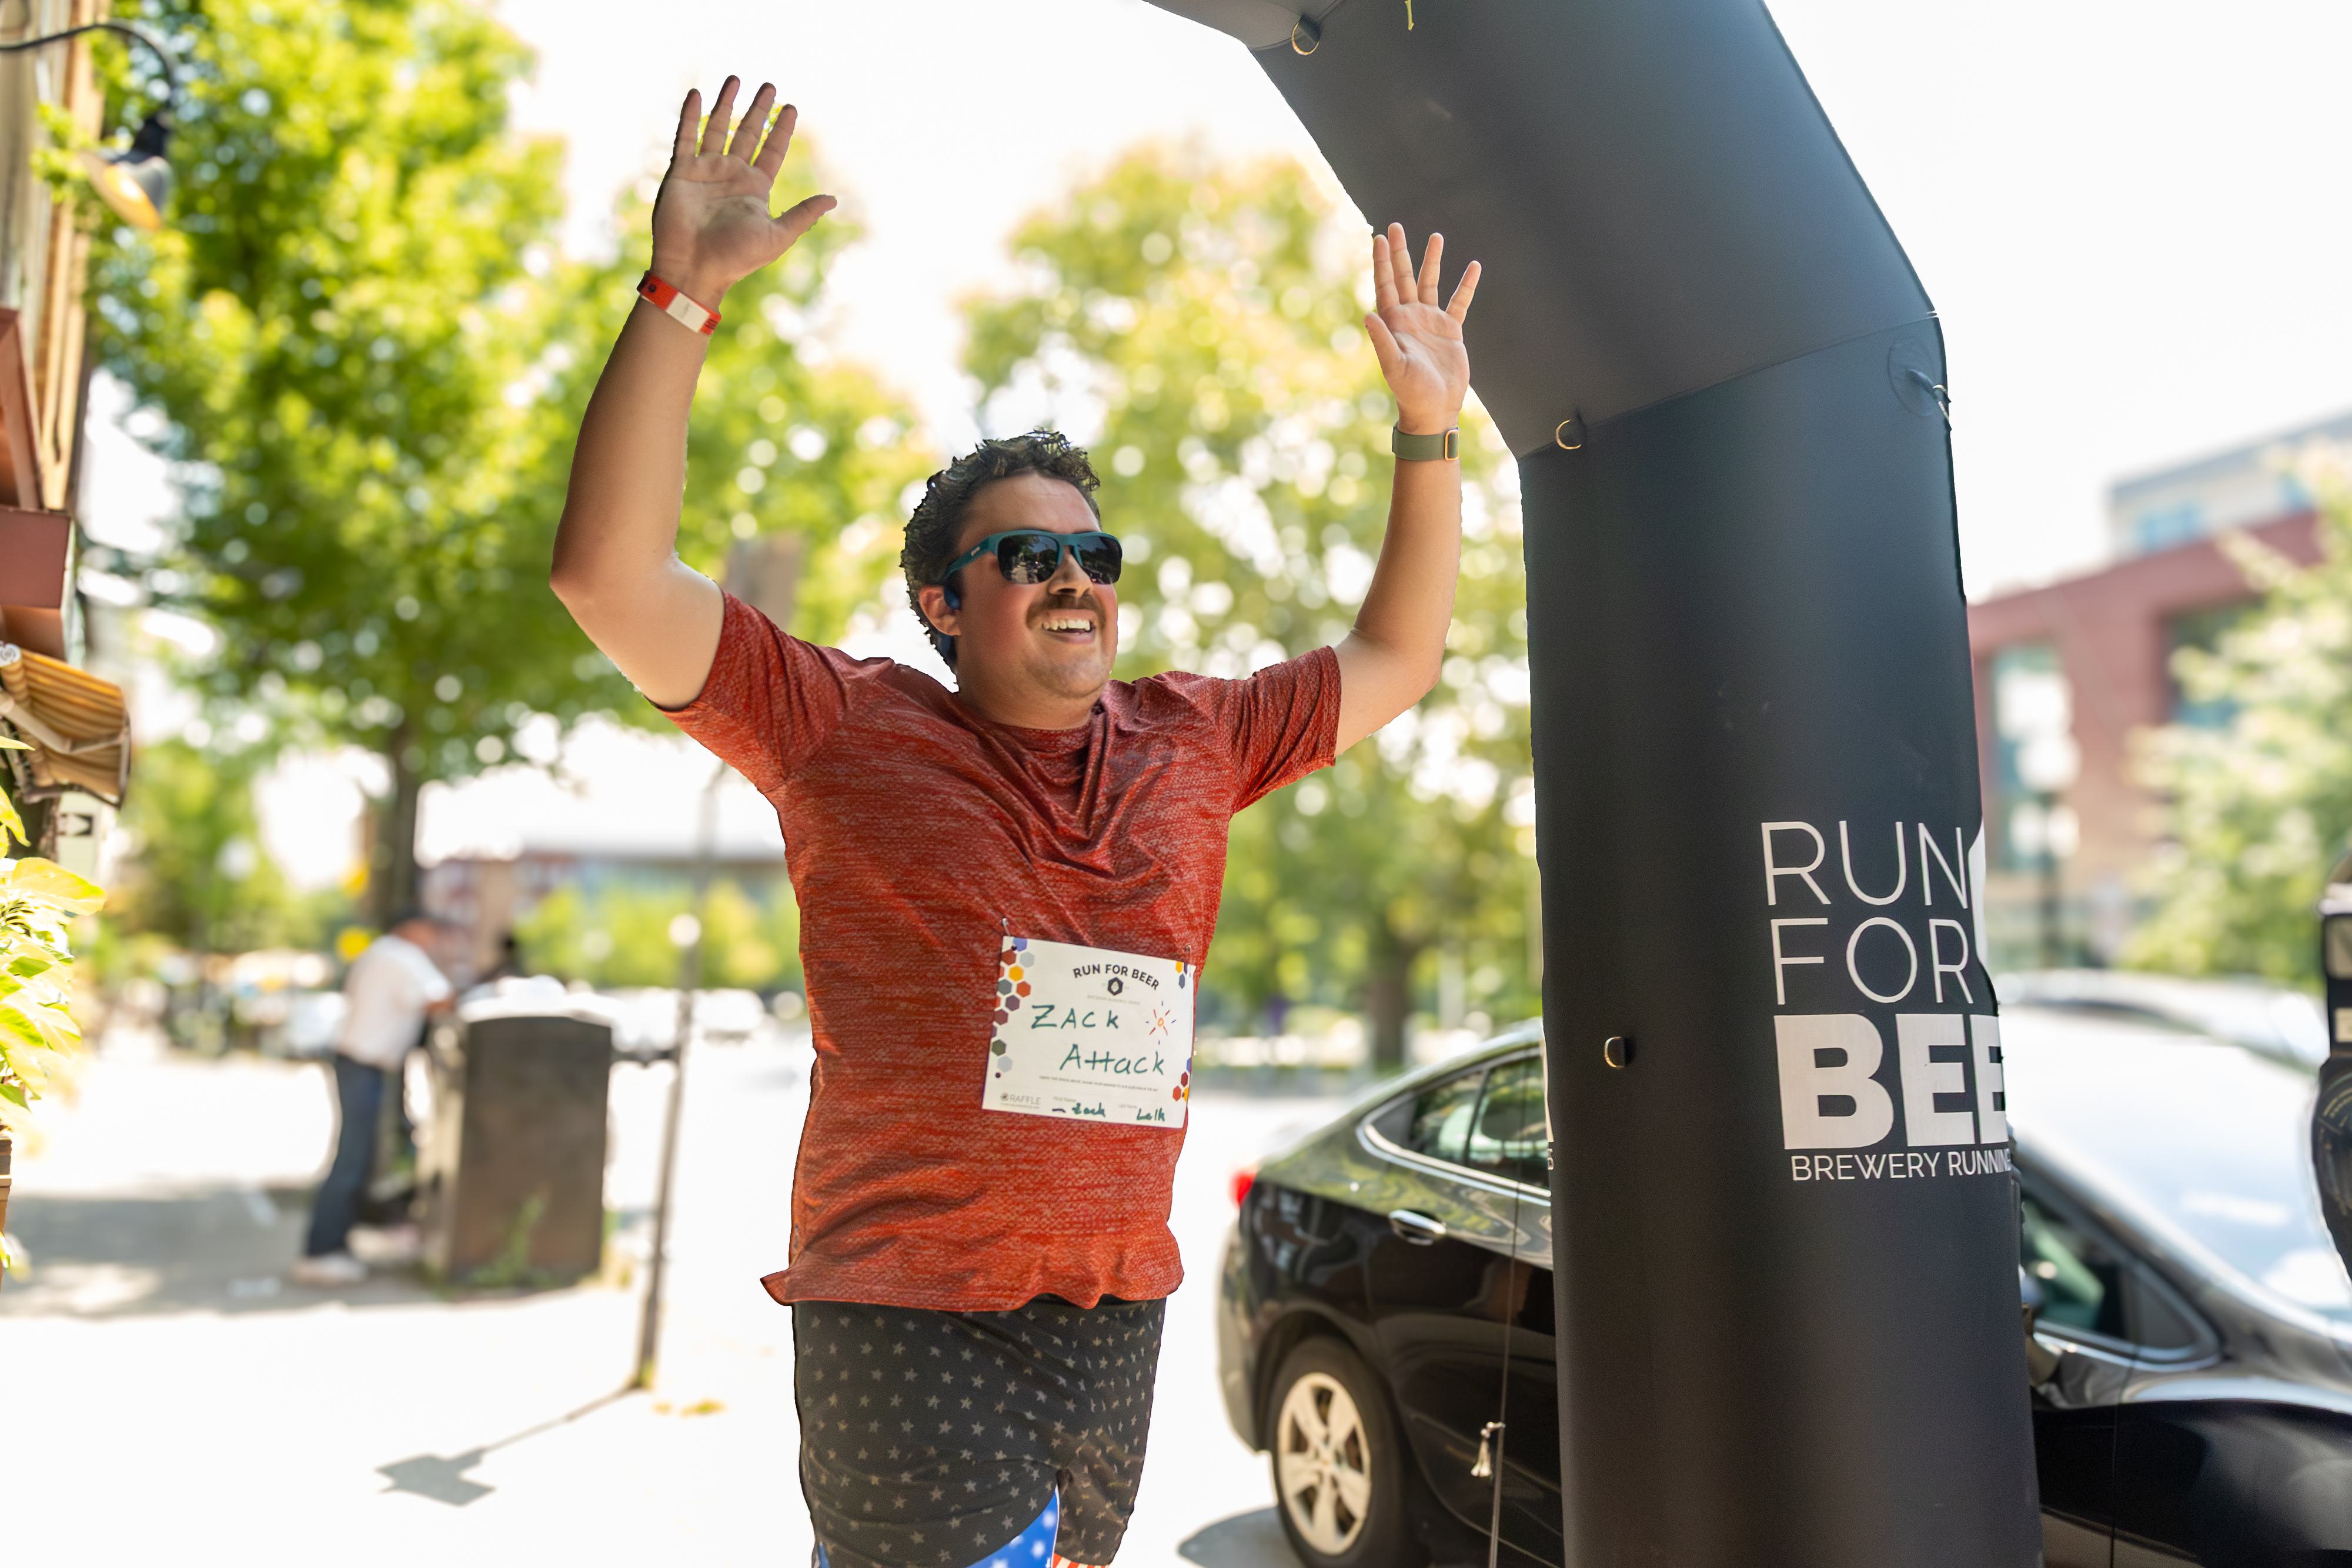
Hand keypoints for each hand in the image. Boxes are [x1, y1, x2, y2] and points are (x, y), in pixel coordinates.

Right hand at [648, 77, 835, 308]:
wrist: (695, 270)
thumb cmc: (737, 258)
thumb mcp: (778, 236)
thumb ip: (803, 215)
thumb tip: (833, 199)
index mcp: (756, 188)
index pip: (773, 151)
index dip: (782, 130)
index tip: (792, 108)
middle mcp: (732, 175)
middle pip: (748, 133)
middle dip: (758, 110)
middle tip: (769, 86)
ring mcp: (706, 172)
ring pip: (717, 128)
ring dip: (726, 104)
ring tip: (736, 79)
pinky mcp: (682, 172)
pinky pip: (685, 137)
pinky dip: (690, 116)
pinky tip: (696, 94)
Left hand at [1365, 223, 1479, 434]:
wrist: (1434, 408)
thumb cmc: (1411, 391)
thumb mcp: (1394, 366)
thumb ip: (1382, 340)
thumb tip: (1368, 315)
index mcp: (1394, 322)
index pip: (1385, 284)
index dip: (1381, 261)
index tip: (1378, 237)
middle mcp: (1410, 317)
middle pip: (1404, 277)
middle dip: (1400, 252)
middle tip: (1396, 226)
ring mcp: (1431, 322)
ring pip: (1430, 283)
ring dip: (1432, 261)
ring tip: (1436, 236)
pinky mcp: (1451, 330)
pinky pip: (1459, 302)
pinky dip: (1466, 285)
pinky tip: (1473, 267)